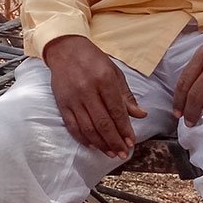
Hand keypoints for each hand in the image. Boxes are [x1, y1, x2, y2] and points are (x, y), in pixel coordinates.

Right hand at [43, 35, 146, 158]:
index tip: (131, 141)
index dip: (125, 129)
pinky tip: (92, 145)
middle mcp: (87, 90)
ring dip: (101, 143)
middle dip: (114, 141)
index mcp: (104, 80)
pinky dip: (83, 138)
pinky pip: (72, 126)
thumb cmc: (93, 60)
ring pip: (87, 128)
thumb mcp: (114, 72)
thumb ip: (126, 95)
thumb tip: (141, 114)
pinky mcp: (62, 103)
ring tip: (111, 153)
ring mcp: (73, 98)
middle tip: (123, 153)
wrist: (65, 49)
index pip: (116, 110)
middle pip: (102, 123)